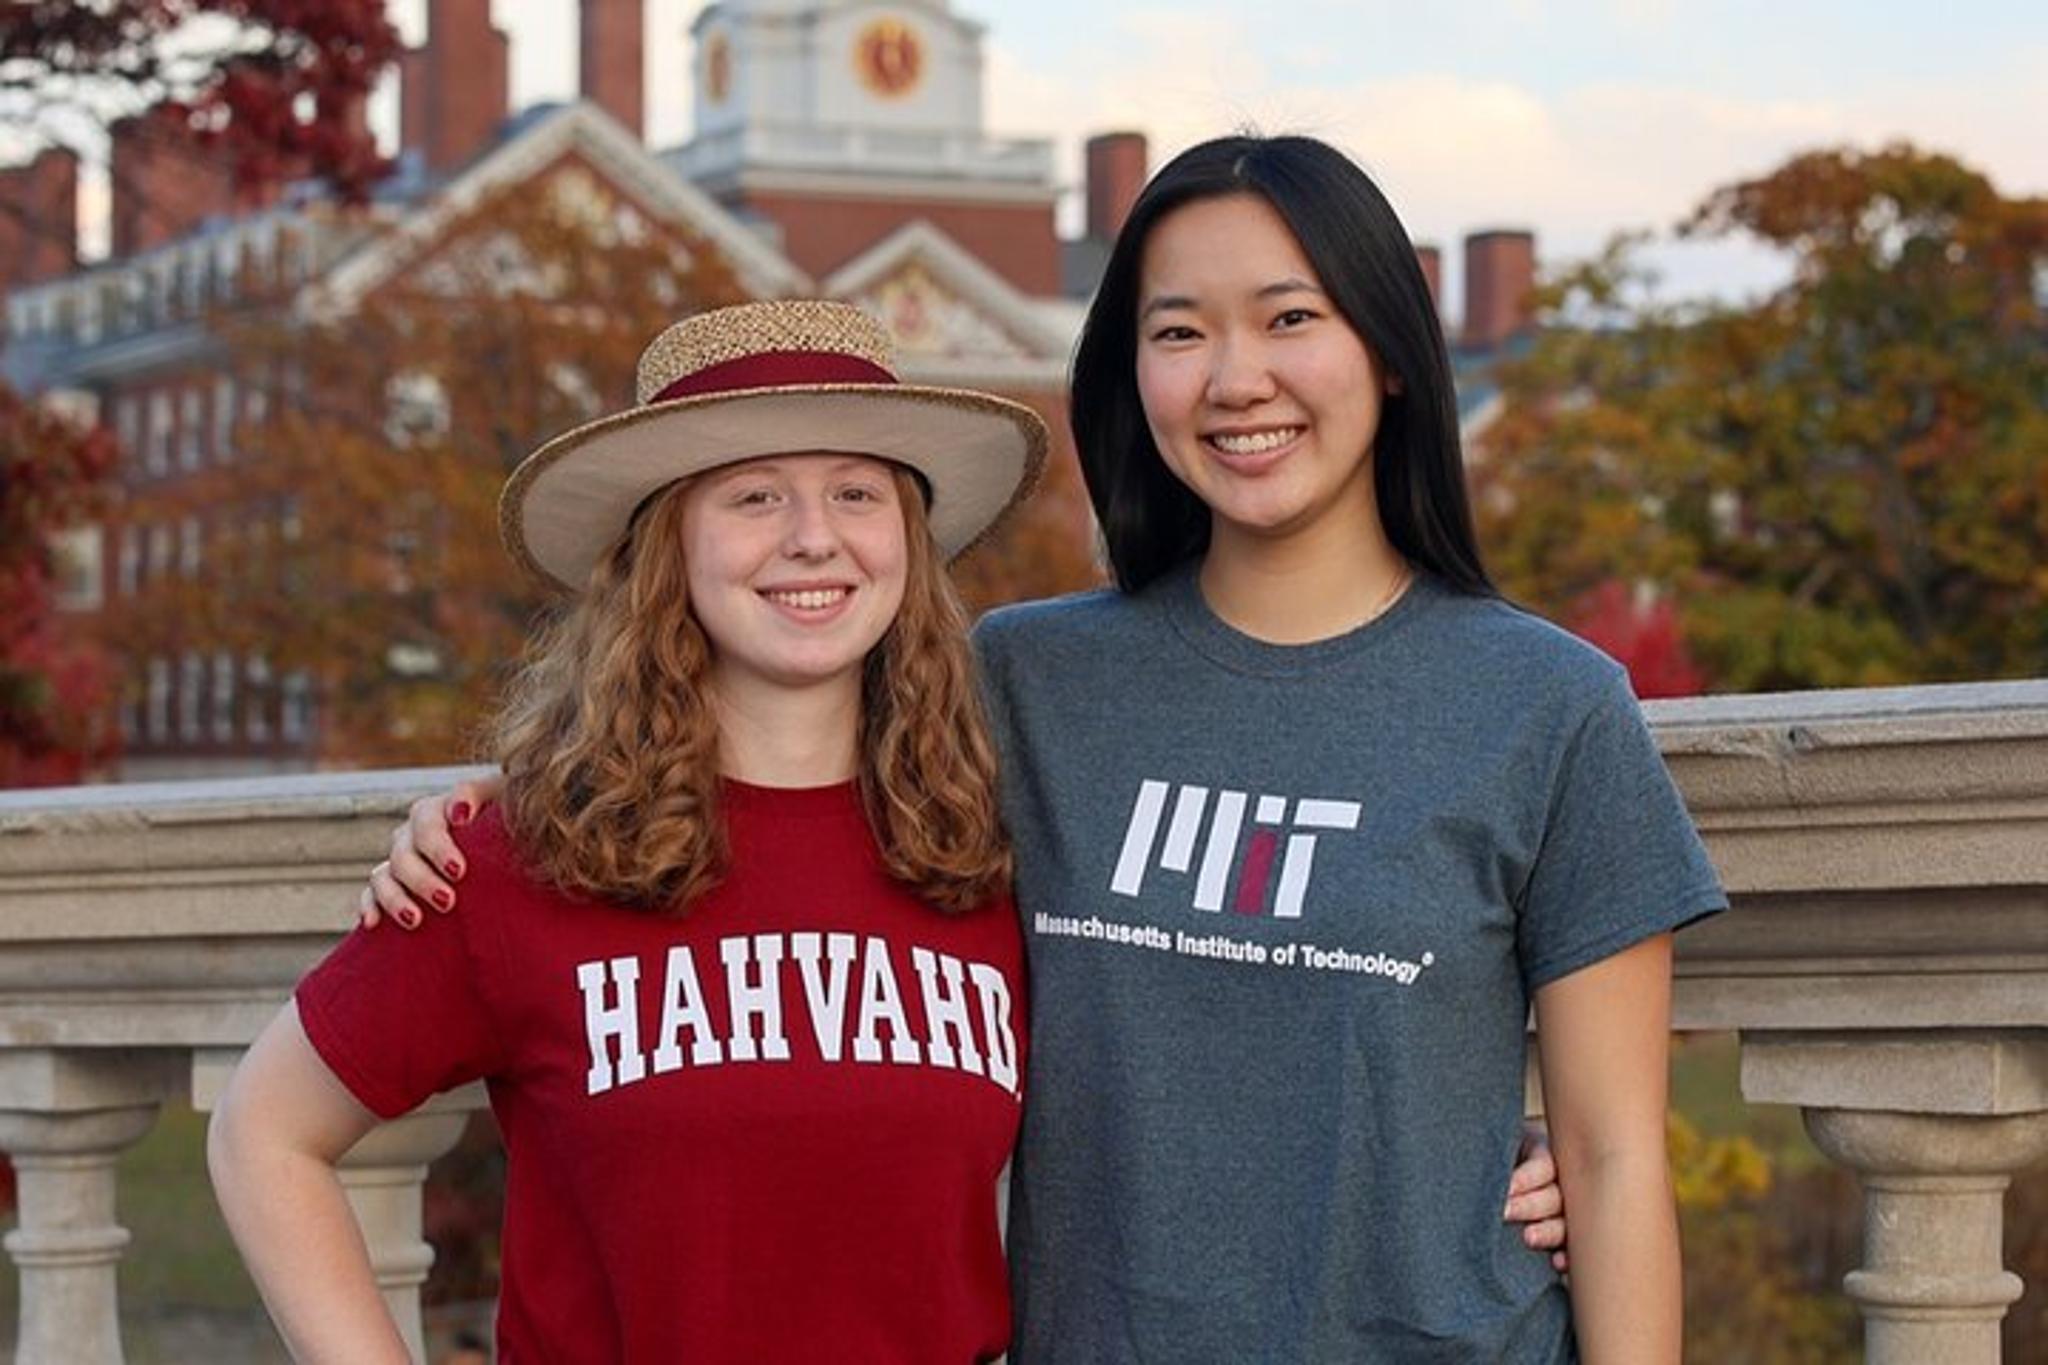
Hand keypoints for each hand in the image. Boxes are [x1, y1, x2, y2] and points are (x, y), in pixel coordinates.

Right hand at [357, 775, 502, 930]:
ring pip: (384, 873)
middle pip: (405, 851)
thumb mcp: (508, 805)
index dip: (438, 844)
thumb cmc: (516, 827)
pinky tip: (372, 924)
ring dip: (396, 896)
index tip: (459, 871)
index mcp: (442, 808)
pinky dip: (369, 905)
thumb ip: (489, 797)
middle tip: (448, 901)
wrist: (509, 855)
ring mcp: (402, 856)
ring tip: (416, 919)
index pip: (428, 819)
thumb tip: (461, 812)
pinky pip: (371, 892)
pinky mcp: (392, 882)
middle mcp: (415, 830)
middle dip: (423, 878)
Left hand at [1506, 1123, 1568, 1272]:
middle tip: (1505, 1212)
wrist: (1496, 1177)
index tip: (1506, 1188)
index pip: (1543, 1167)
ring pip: (1562, 1223)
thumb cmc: (1493, 1156)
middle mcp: (1558, 1185)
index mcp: (1543, 1155)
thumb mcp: (1497, 1149)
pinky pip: (1568, 1249)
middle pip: (1553, 1197)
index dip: (1526, 1178)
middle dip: (1529, 1206)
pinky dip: (1565, 1257)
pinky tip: (1556, 1262)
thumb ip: (1492, 1155)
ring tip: (1529, 1238)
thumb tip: (1469, 1156)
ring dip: (1548, 1231)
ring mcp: (1562, 1214)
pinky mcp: (1560, 1239)